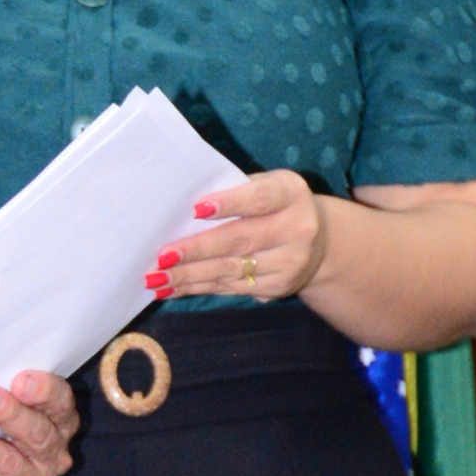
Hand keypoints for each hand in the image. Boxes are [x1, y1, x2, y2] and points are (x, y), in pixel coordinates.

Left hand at [148, 169, 330, 302]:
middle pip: (240, 240)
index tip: (195, 209)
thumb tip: (182, 209)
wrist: (320, 244)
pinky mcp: (277, 287)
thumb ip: (234, 190)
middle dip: (197, 250)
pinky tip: (171, 288)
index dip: (229, 203)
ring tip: (156, 278)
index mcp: (291, 194)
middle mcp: (297, 229)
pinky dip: (197, 288)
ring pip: (231, 270)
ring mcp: (290, 263)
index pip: (260, 198)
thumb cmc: (275, 206)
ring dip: (189, 276)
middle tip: (162, 256)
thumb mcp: (267, 186)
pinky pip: (230, 288)